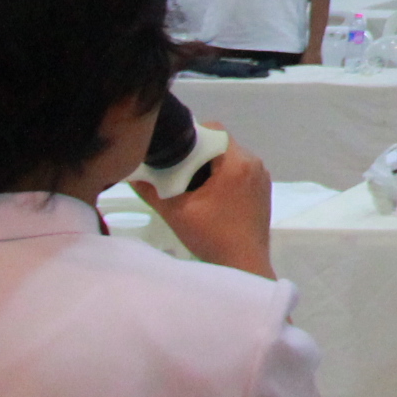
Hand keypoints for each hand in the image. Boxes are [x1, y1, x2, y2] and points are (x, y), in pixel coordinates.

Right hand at [147, 135, 274, 278]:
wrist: (243, 266)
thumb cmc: (211, 237)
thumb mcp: (176, 212)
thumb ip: (151, 190)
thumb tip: (133, 175)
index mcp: (237, 162)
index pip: (213, 130)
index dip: (191, 136)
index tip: (173, 151)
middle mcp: (254, 163)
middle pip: (222, 144)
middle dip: (199, 153)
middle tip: (177, 169)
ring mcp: (261, 177)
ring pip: (232, 157)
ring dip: (212, 165)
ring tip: (190, 183)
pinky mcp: (263, 190)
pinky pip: (241, 171)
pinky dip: (225, 176)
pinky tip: (209, 194)